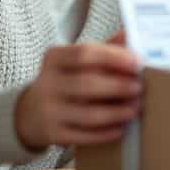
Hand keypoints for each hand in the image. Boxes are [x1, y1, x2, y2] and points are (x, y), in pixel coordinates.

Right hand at [14, 34, 141, 149]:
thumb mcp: (75, 62)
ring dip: (116, 112)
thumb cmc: (64, 81)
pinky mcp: (52, 134)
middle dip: (118, 86)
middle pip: (87, 83)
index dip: (113, 57)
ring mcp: (48, 110)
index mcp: (54, 58)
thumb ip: (103, 49)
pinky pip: (83, 136)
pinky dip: (104, 133)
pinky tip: (121, 128)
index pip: (84, 53)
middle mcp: (47, 83)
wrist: (30, 113)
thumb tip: (130, 33)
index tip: (137, 62)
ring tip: (135, 109)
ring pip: (87, 114)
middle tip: (139, 88)